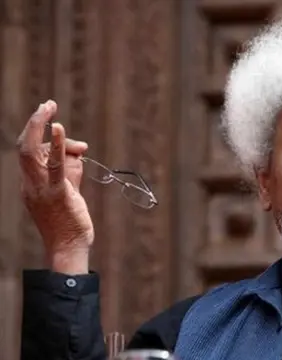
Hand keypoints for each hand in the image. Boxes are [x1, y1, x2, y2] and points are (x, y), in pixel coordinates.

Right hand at [16, 100, 93, 273]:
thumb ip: (71, 169)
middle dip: (34, 122)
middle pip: (25, 147)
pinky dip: (57, 145)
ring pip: (32, 152)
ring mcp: (41, 189)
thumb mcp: (68, 190)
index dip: (35, 132)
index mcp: (30, 183)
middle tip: (48, 104)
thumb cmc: (69, 221)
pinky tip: (59, 128)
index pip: (29, 152)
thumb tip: (79, 149)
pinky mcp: (57, 194)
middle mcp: (30, 184)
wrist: (69, 248)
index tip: (47, 115)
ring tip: (53, 113)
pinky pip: (55, 166)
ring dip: (40, 127)